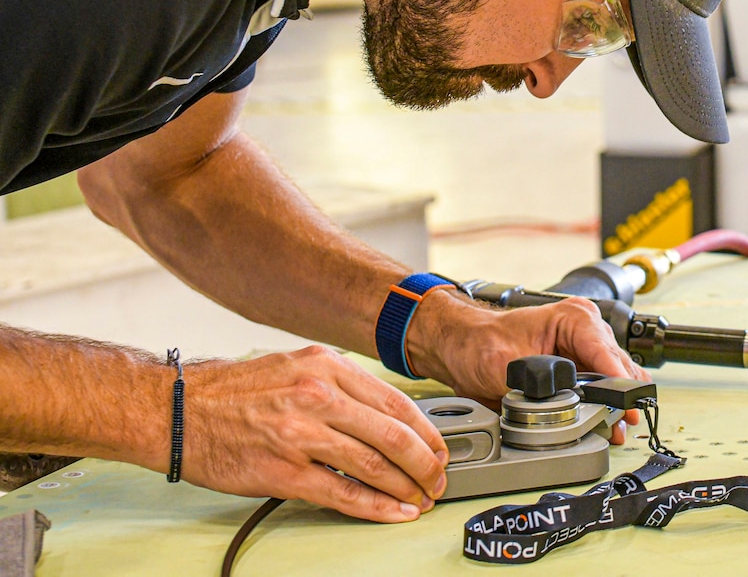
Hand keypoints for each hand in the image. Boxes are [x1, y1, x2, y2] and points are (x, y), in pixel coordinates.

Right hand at [181, 346, 447, 522]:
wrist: (176, 410)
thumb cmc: (234, 391)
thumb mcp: (296, 367)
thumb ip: (340, 387)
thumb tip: (386, 417)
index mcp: (327, 367)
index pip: (396, 402)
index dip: (426, 431)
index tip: (439, 448)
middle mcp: (318, 396)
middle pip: (393, 435)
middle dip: (425, 463)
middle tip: (438, 479)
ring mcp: (300, 435)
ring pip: (373, 465)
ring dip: (405, 487)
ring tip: (420, 499)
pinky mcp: (281, 472)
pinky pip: (341, 494)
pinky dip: (375, 507)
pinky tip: (393, 513)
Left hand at [412, 294, 649, 441]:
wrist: (462, 347)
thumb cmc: (479, 344)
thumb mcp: (503, 366)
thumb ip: (534, 386)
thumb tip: (556, 407)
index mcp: (573, 318)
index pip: (606, 351)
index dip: (618, 381)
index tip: (626, 406)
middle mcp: (586, 330)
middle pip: (618, 367)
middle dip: (621, 397)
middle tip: (622, 425)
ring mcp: (585, 349)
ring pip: (617, 378)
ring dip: (616, 404)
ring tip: (615, 428)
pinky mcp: (580, 367)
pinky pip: (603, 386)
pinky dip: (606, 405)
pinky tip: (606, 421)